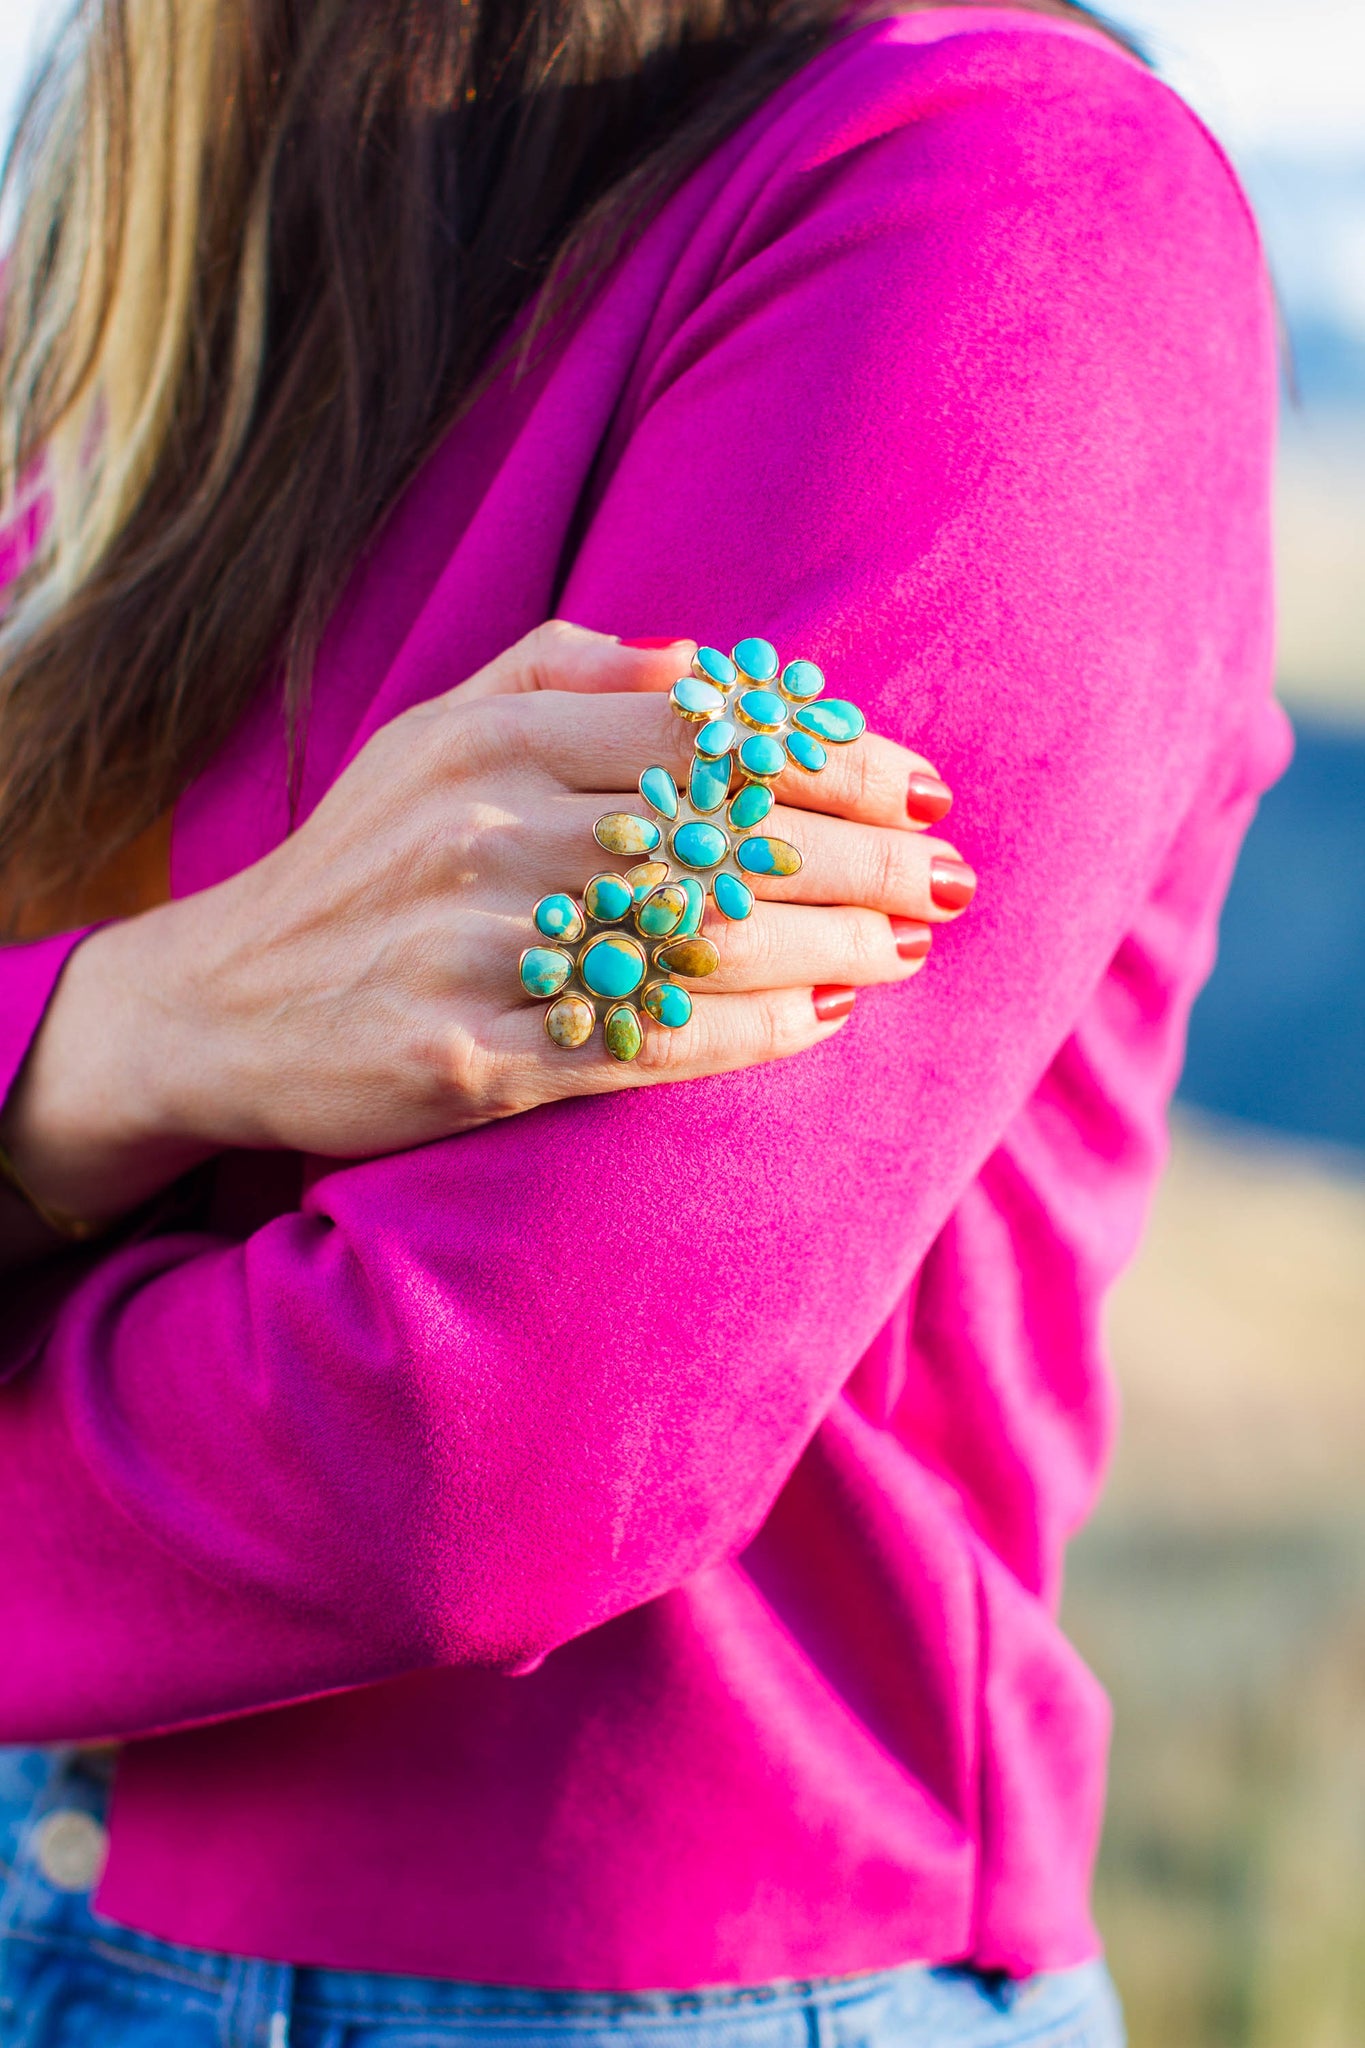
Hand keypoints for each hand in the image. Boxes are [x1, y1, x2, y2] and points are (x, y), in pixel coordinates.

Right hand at [1, 624, 973, 1230]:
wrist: (215, 1005)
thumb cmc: (357, 862)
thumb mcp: (430, 733)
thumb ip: (560, 674)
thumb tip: (707, 665)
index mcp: (492, 740)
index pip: (707, 736)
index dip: (833, 759)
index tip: (918, 782)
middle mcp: (487, 833)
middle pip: (726, 833)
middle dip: (865, 854)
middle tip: (949, 873)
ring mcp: (475, 950)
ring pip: (702, 938)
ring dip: (832, 943)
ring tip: (908, 945)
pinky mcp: (468, 1058)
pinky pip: (645, 1042)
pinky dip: (750, 1032)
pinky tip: (820, 1018)